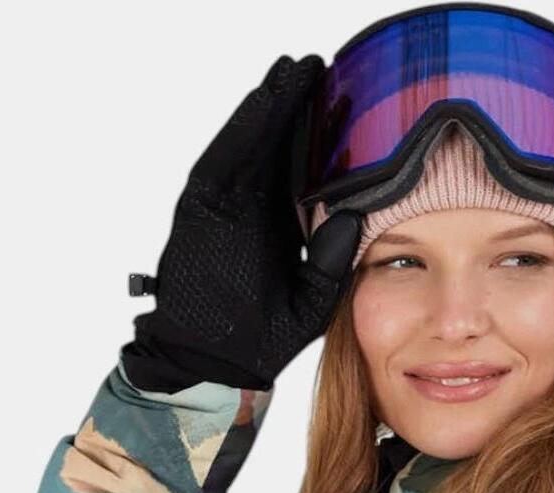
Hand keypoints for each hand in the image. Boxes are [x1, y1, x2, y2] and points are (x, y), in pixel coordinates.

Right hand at [121, 54, 363, 393]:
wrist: (213, 364)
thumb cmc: (261, 340)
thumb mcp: (312, 300)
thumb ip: (332, 263)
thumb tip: (353, 217)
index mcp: (281, 228)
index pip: (302, 173)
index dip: (320, 140)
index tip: (345, 107)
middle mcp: (253, 211)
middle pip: (276, 148)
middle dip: (295, 108)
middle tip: (318, 68)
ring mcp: (225, 207)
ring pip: (250, 146)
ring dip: (269, 109)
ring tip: (292, 72)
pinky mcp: (200, 210)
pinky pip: (221, 163)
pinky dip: (239, 134)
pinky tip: (260, 106)